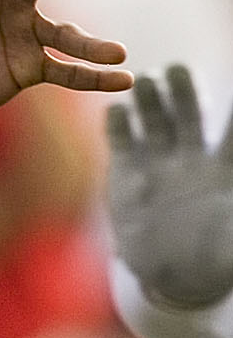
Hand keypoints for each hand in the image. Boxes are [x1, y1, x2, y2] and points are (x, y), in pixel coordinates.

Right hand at [106, 65, 232, 308]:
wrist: (170, 267)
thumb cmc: (211, 254)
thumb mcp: (232, 247)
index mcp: (225, 168)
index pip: (232, 132)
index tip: (232, 91)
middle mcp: (192, 155)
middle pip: (190, 115)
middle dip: (183, 91)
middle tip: (176, 71)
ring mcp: (158, 160)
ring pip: (155, 119)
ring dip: (149, 99)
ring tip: (145, 82)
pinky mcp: (127, 171)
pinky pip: (121, 142)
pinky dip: (118, 126)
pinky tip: (116, 112)